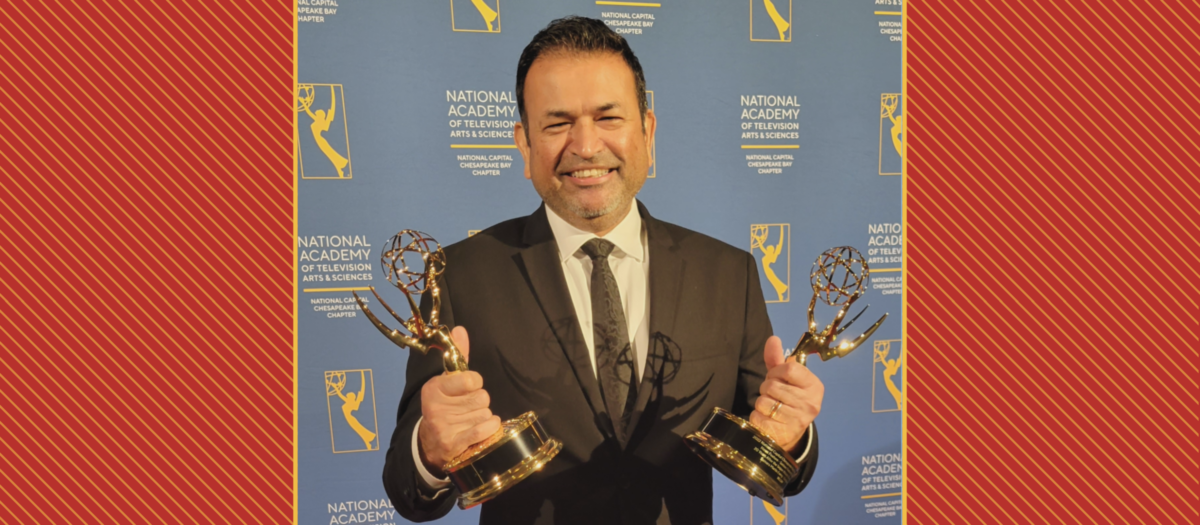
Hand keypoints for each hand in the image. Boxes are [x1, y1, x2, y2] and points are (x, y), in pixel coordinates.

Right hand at [417, 326, 501, 475]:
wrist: (431, 444)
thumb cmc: (445, 406)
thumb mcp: (447, 381)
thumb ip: (457, 355)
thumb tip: (460, 329)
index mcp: (434, 388)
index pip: (471, 379)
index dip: (475, 384)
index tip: (467, 388)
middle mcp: (436, 408)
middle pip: (482, 398)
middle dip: (479, 403)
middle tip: (465, 409)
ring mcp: (444, 428)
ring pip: (486, 414)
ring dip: (482, 418)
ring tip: (467, 422)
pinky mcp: (453, 446)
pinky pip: (485, 430)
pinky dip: (490, 429)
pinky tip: (480, 431)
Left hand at [749, 336, 823, 452]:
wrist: (792, 431)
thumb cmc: (789, 398)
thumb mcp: (785, 378)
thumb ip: (777, 359)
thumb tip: (772, 339)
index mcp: (814, 386)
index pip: (789, 368)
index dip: (776, 371)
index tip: (776, 377)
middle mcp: (810, 403)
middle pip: (773, 385)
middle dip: (766, 388)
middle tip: (773, 394)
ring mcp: (798, 420)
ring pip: (764, 401)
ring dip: (761, 403)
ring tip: (771, 406)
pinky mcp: (783, 434)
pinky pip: (758, 417)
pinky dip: (757, 416)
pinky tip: (767, 418)